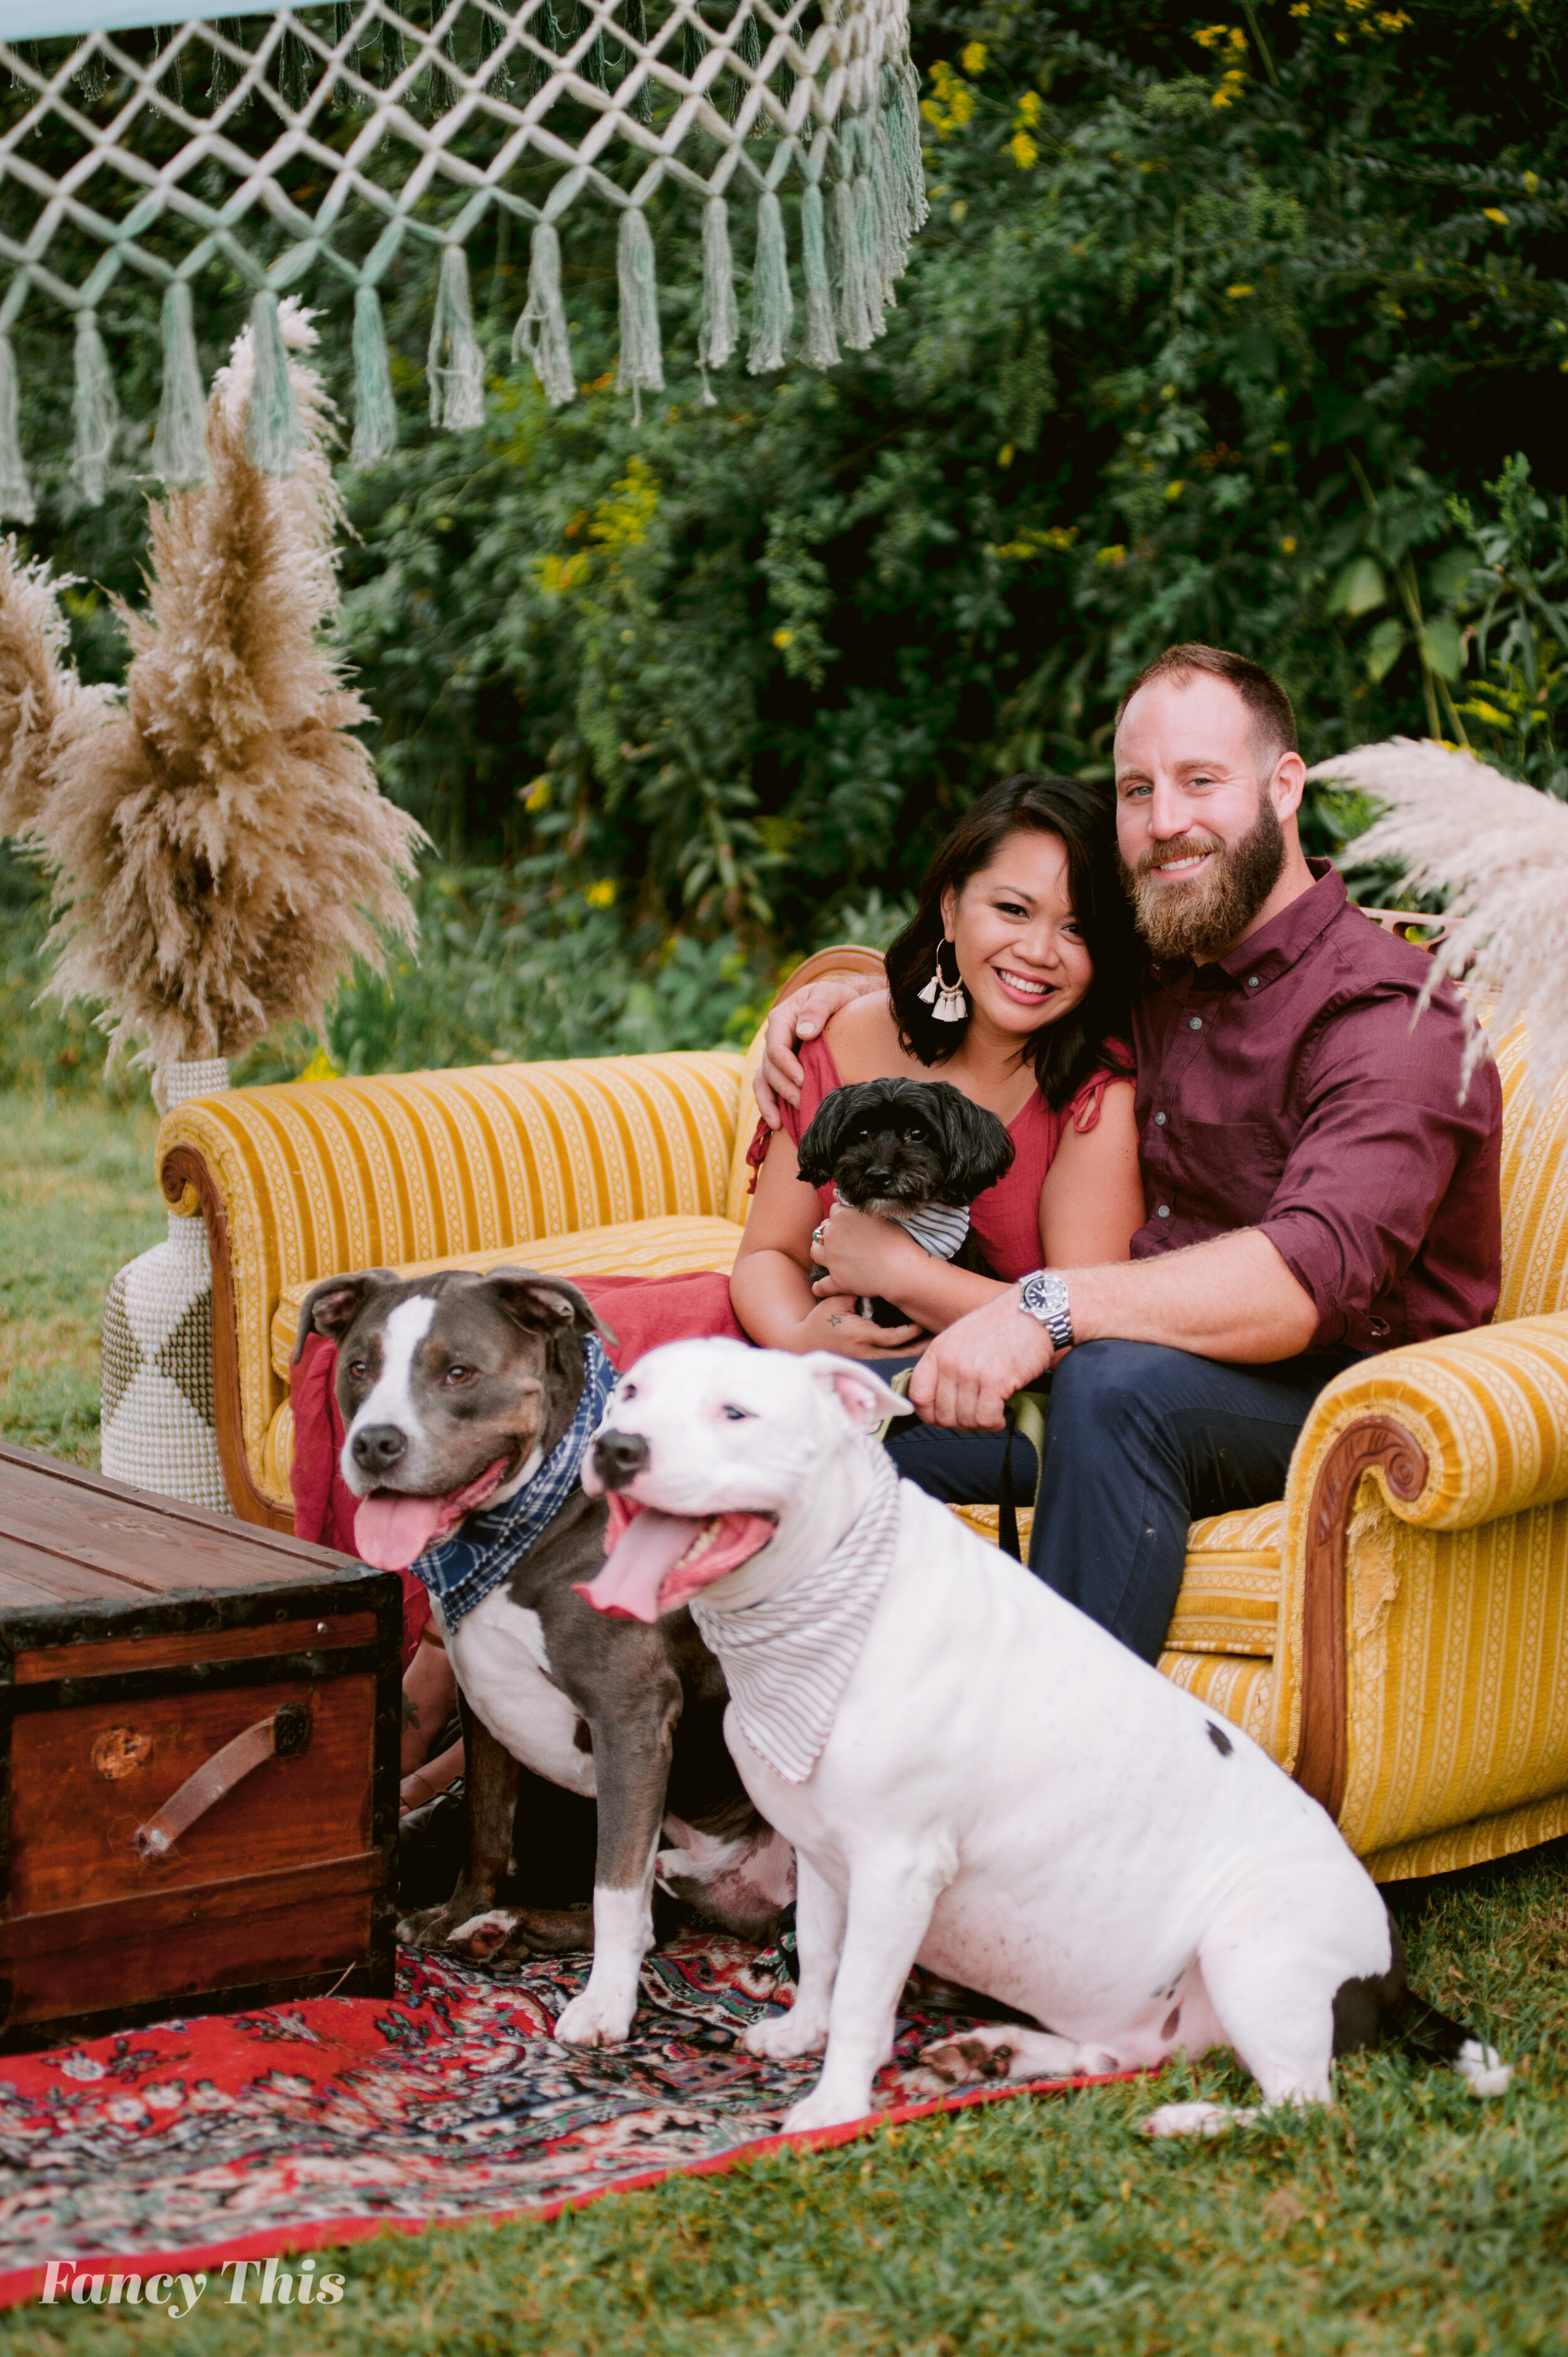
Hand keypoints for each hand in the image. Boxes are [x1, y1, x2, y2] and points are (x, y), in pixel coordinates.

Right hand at [754, 973, 882, 1125]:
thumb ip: (816, 1009)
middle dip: (785, 1088)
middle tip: (804, 1102)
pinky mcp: (781, 1068)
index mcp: (782, 1018)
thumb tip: (804, 1032)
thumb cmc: (836, 998)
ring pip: (764, 1081)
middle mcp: (773, 1037)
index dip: (787, 1066)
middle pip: (770, 1068)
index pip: (775, 1047)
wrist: (840, 1004)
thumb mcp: (829, 994)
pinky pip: (767, 1088)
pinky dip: (769, 1105)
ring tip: (781, 1122)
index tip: (803, 1080)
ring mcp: (776, 1054)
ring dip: (771, 1102)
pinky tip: (777, 1123)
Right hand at [791, 1293, 922, 1358]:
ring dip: (916, 1350)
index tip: (923, 1321)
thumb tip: (878, 1281)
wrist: (804, 1343)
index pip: (893, 1336)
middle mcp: (866, 1350)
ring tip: (935, 1342)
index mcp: (860, 1335)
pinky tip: (917, 1346)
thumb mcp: (837, 1301)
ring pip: (898, 1357)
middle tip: (941, 1336)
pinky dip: (905, 1351)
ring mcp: (866, 1358)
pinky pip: (890, 1356)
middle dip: (922, 1345)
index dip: (911, 1331)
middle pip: (901, 1352)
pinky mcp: (866, 1359)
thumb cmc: (819, 1320)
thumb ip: (857, 1291)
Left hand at [809, 1202, 929, 1307]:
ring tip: (831, 1256)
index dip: (843, 1218)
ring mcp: (831, 1259)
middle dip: (831, 1234)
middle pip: (822, 1231)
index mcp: (841, 1216)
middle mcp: (831, 1236)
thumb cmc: (896, 1240)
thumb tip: (838, 1195)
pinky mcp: (836, 1281)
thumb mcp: (878, 1214)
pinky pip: (821, 1286)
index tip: (852, 1224)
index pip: (834, 1211)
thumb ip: (857, 1207)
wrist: (901, 1269)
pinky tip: (822, 1287)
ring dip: (821, 1253)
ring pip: (815, 1252)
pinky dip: (820, 1287)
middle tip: (845, 1241)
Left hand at [908, 1286, 1053, 1430]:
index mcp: (938, 1350)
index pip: (917, 1395)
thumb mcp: (961, 1337)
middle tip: (976, 1416)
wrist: (1034, 1312)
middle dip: (960, 1423)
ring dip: (980, 1424)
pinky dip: (994, 1423)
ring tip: (992, 1413)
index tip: (944, 1418)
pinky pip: (986, 1419)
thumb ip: (945, 1364)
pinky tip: (1002, 1415)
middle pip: (942, 1414)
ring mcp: (970, 1371)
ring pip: (965, 1420)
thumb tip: (939, 1400)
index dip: (929, 1414)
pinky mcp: (995, 1381)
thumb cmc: (1001, 1326)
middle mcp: (950, 1361)